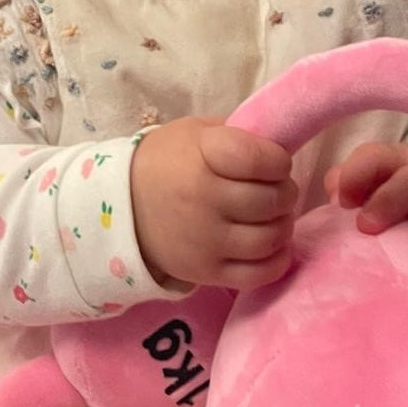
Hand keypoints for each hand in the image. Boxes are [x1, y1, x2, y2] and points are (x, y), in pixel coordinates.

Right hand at [131, 118, 298, 289]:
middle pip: (272, 200)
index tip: (274, 161)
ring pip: (271, 238)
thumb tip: (283, 147)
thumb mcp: (198, 133)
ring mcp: (205, 240)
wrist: (122, 204)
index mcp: (203, 156)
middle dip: (285, 192)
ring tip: (272, 216)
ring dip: (282, 224)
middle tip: (276, 189)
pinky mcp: (206, 272)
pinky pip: (260, 273)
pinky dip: (277, 258)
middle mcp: (203, 199)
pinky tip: (271, 244)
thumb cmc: (169, 161)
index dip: (278, 160)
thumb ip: (240, 136)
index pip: (261, 159)